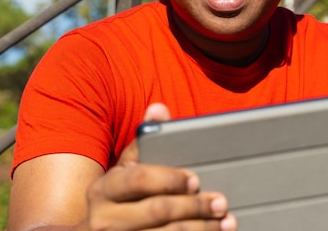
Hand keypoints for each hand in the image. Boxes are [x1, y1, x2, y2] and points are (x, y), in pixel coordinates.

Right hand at [81, 103, 236, 230]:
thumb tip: (159, 109)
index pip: (139, 179)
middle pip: (158, 211)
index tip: (195, 179)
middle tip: (220, 202)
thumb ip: (145, 140)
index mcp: (103, 189)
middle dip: (194, 206)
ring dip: (201, 229)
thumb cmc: (121, 197)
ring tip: (224, 222)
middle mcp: (104, 219)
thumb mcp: (127, 169)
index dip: (170, 178)